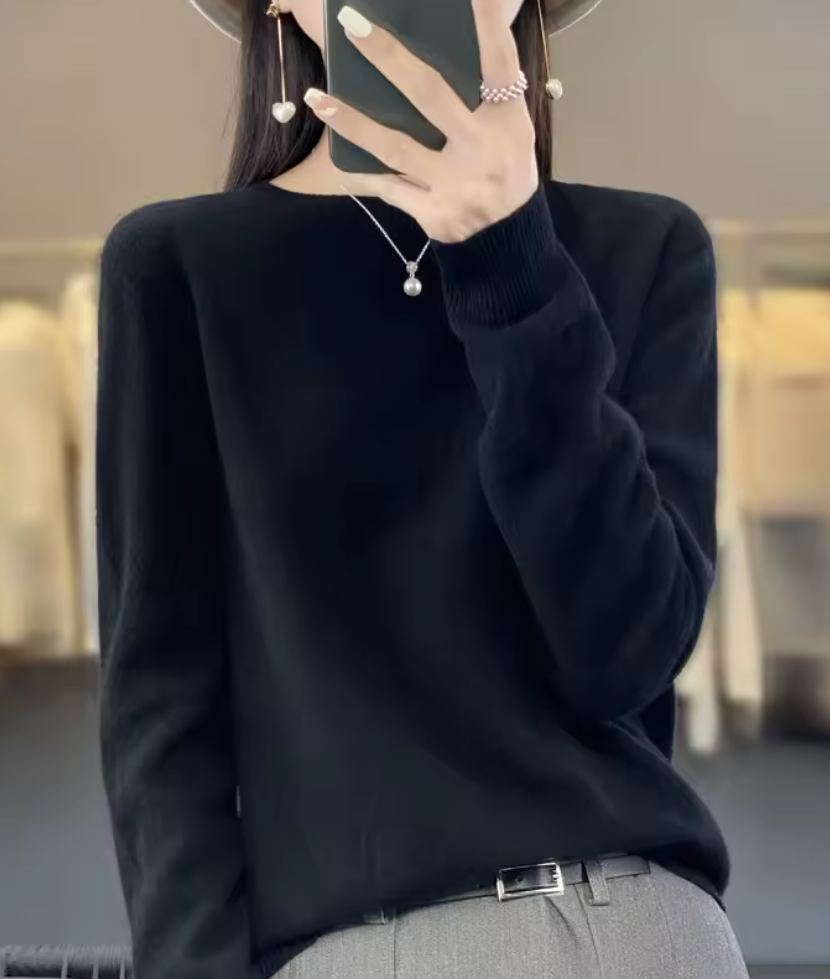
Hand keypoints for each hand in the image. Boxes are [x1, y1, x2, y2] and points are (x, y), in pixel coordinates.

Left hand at [305, 0, 539, 243]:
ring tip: (317, 97)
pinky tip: (337, 158)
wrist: (504, 239)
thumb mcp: (510, 129)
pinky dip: (362, 172)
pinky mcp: (433, 214)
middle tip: (350, 25)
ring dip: (352, 121)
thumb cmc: (502, 168)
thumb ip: (487, 93)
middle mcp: (482, 150)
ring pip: (395, 147)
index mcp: (507, 122)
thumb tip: (451, 41)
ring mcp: (455, 185)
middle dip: (388, 57)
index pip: (499, 65)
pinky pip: (388, 188)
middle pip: (430, 95)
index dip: (488, 26)